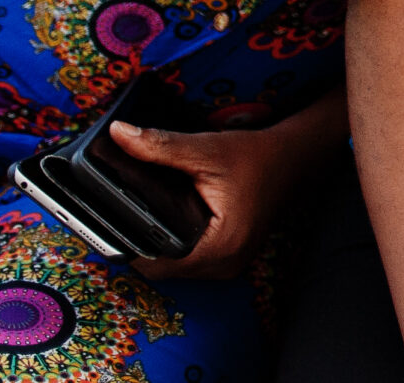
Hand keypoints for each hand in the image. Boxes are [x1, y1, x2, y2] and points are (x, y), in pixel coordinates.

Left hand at [110, 101, 337, 280]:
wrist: (296, 158)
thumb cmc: (257, 155)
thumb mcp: (207, 149)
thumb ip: (160, 146)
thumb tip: (118, 134)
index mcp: (220, 248)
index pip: (153, 264)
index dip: (127, 243)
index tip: (106, 220)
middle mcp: (224, 266)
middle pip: (160, 268)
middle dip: (139, 242)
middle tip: (119, 212)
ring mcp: (228, 266)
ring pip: (173, 267)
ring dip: (156, 246)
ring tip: (139, 214)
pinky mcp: (228, 258)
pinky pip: (188, 260)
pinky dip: (174, 244)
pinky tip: (165, 220)